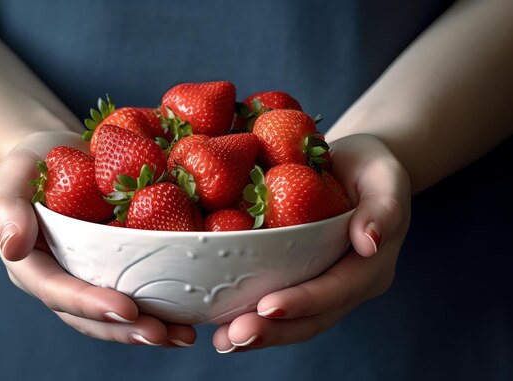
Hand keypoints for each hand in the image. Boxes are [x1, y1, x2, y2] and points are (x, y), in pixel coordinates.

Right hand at [0, 131, 195, 347]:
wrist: (60, 154)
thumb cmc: (33, 163)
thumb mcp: (13, 175)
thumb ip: (5, 208)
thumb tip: (12, 247)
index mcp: (34, 264)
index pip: (58, 291)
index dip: (92, 304)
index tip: (128, 310)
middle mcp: (62, 279)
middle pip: (91, 317)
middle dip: (127, 330)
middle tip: (164, 335)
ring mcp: (89, 277)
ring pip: (116, 315)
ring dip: (150, 329)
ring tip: (184, 336)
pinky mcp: (115, 267)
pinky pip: (137, 291)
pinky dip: (162, 305)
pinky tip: (192, 311)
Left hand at [212, 134, 410, 352]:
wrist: (356, 168)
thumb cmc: (370, 167)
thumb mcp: (384, 176)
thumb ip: (383, 207)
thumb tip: (369, 242)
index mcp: (371, 266)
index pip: (337, 290)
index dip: (304, 302)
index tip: (267, 307)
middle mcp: (350, 286)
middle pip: (313, 319)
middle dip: (274, 331)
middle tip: (234, 337)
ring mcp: (327, 288)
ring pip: (296, 322)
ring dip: (260, 334)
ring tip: (223, 341)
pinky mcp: (305, 280)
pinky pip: (282, 305)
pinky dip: (254, 316)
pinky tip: (223, 324)